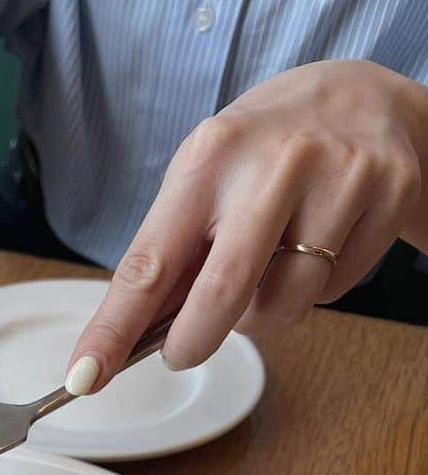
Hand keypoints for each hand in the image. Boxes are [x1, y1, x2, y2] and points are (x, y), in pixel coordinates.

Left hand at [66, 61, 426, 393]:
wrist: (367, 98)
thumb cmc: (265, 152)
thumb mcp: (207, 177)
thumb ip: (173, 253)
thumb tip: (129, 338)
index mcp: (210, 156)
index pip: (149, 263)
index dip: (113, 328)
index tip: (84, 375)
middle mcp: (275, 162)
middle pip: (221, 296)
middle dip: (193, 342)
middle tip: (183, 350)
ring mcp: (340, 177)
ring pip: (285, 305)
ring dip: (262, 317)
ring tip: (267, 273)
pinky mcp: (390, 196)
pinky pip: (336, 291)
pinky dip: (317, 290)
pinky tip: (320, 246)